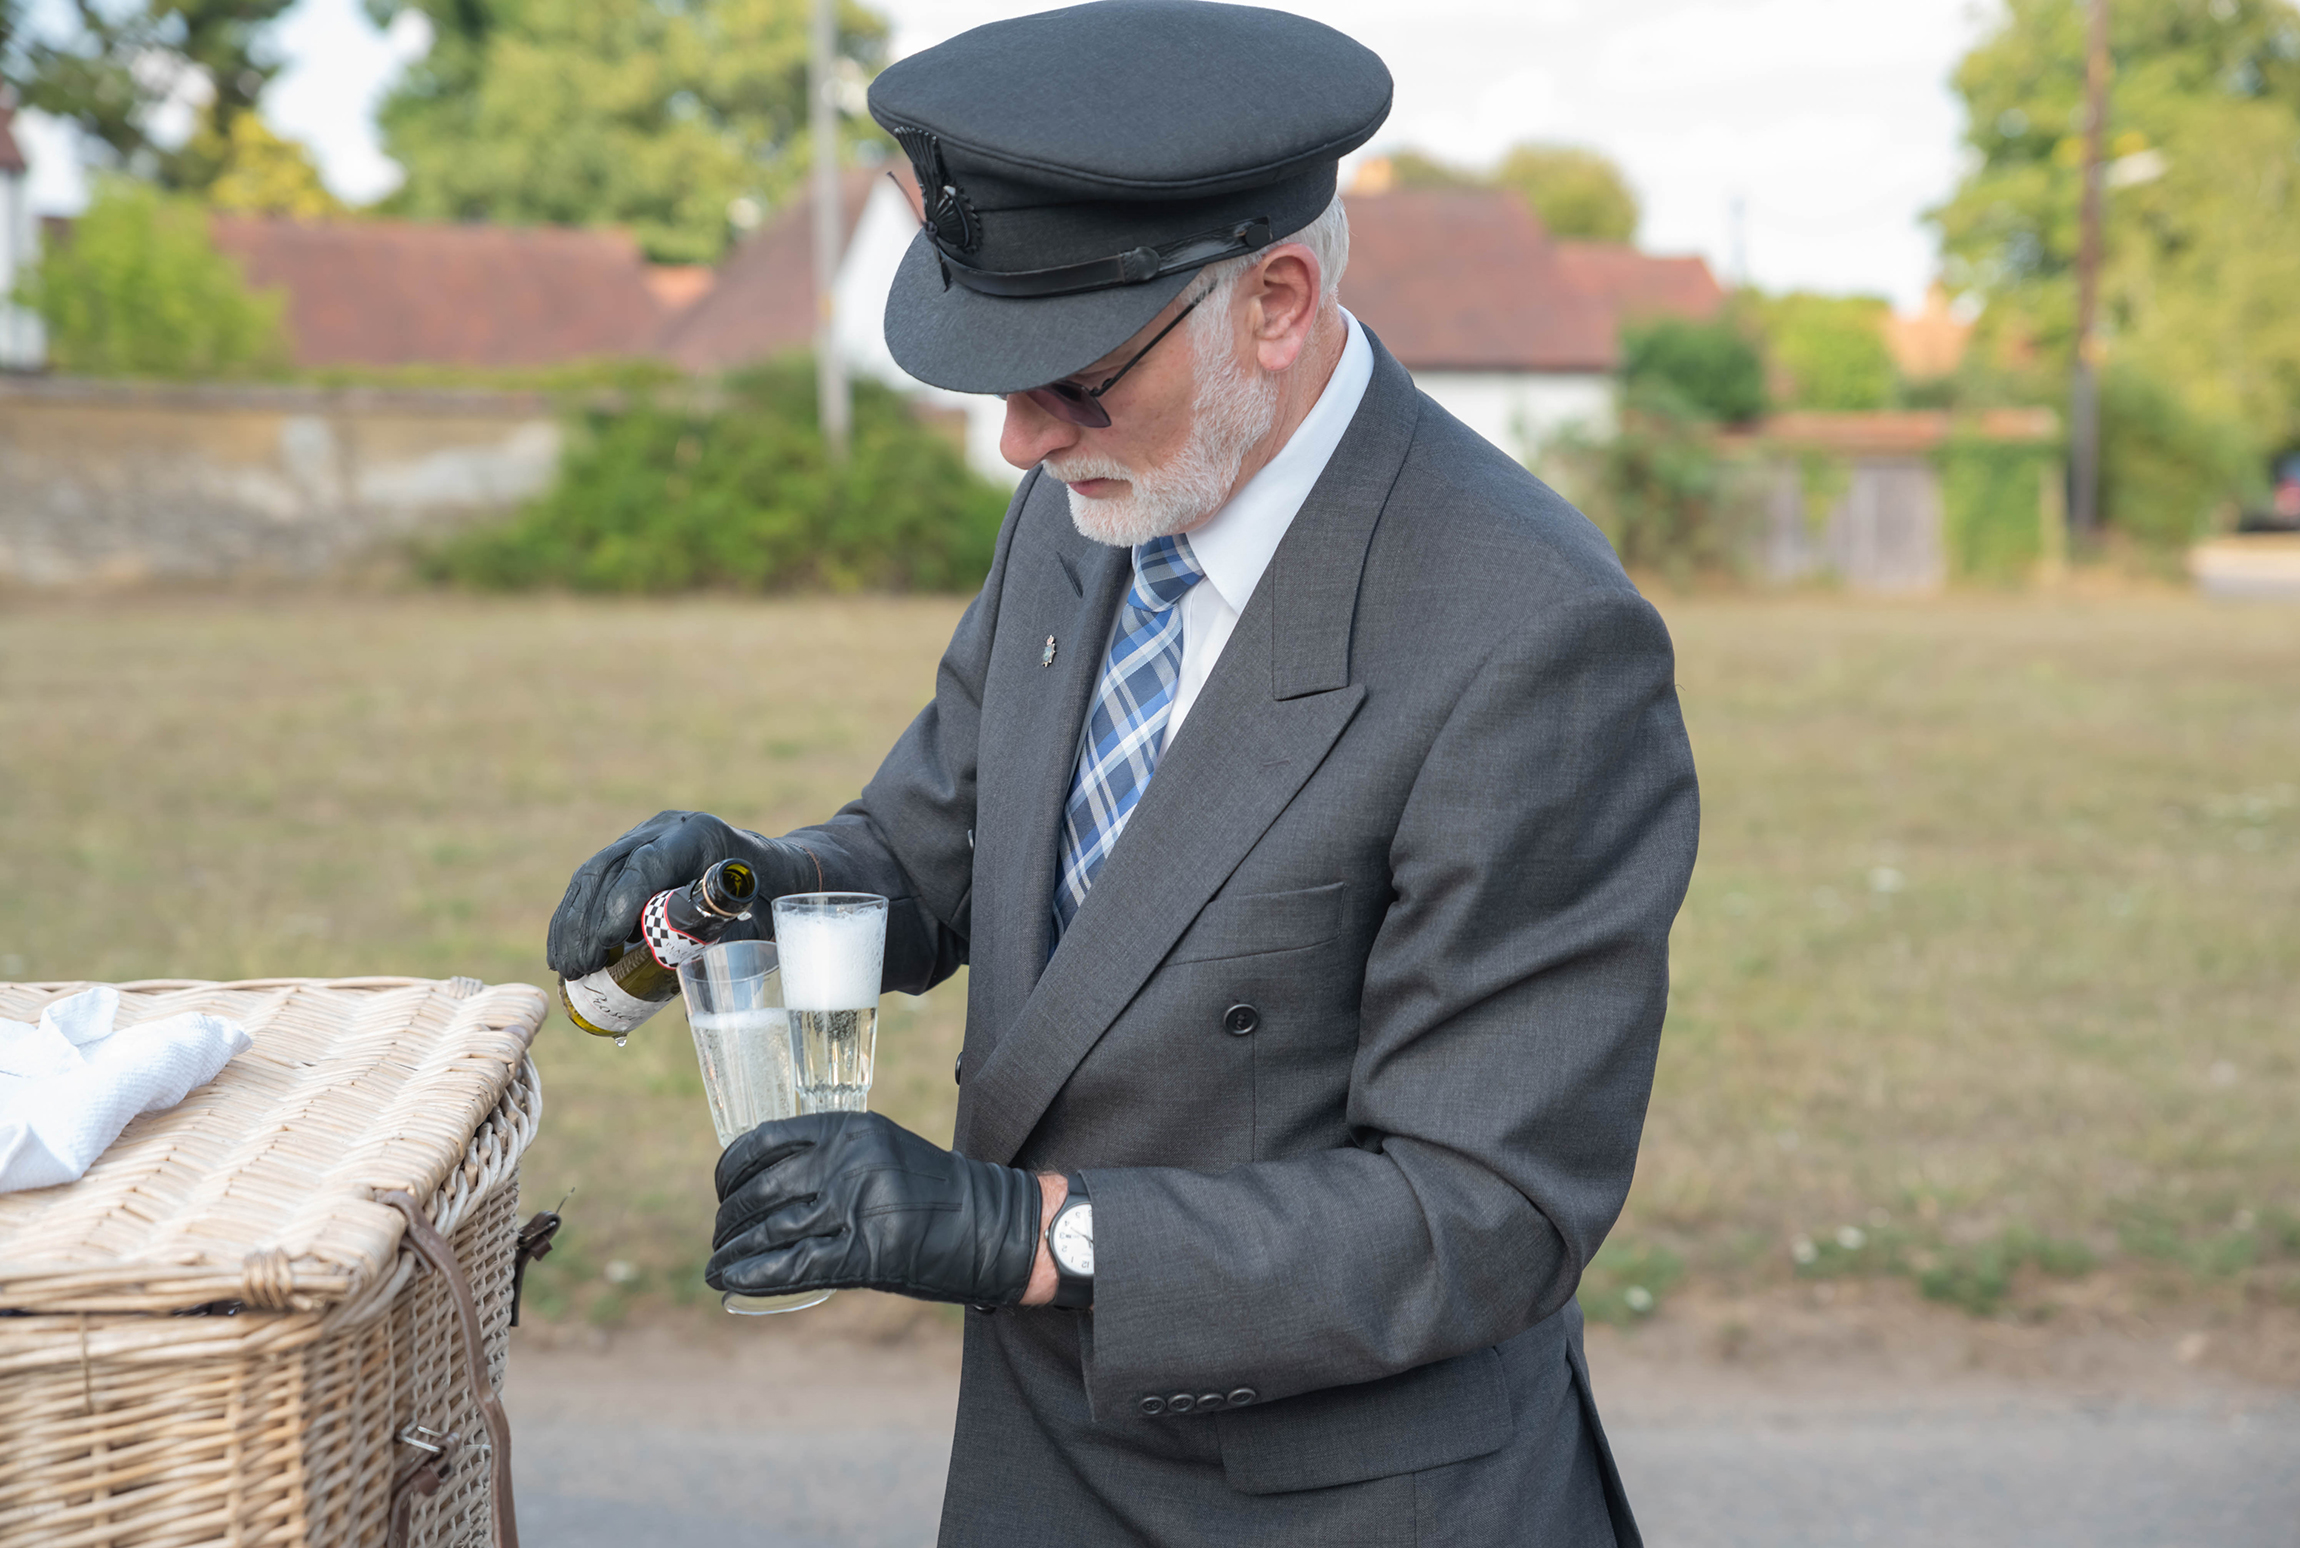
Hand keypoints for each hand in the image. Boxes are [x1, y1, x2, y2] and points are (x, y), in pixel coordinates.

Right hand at [545, 810, 820, 975]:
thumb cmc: (770, 898)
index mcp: (700, 836)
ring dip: (572, 922)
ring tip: (565, 968)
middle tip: (579, 970)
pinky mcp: (630, 851)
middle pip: (610, 868)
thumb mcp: (756, 921)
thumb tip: (690, 1007)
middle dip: (586, 923)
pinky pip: (592, 880)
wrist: (774, 868)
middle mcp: (665, 828)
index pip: (648, 864)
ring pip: (593, 874)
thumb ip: (725, 952)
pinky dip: (574, 915)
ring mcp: (643, 836)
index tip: (606, 945)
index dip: (620, 903)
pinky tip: (563, 949)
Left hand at [708, 1112, 1042, 1306]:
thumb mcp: (879, 1152)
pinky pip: (792, 1264)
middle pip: (761, 1190)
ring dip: (734, 1251)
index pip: (764, 1141)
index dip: (730, 1170)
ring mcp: (855, 1205)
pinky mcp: (864, 1251)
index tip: (723, 1189)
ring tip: (717, 1265)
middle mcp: (847, 1160)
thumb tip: (764, 1186)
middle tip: (720, 1237)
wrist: (990, 1226)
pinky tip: (731, 1281)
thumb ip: (829, 1160)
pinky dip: (754, 1275)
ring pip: (770, 1229)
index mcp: (847, 1128)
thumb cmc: (932, 1193)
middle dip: (729, 1219)